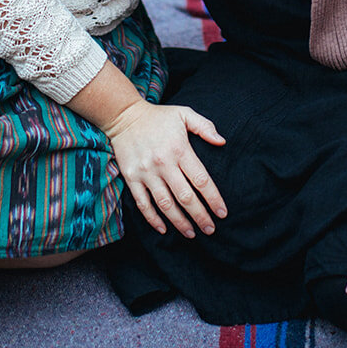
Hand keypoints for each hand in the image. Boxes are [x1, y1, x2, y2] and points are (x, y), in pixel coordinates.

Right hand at [103, 100, 226, 238]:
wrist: (124, 116)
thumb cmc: (159, 117)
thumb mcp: (184, 114)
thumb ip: (205, 127)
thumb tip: (222, 142)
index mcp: (179, 149)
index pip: (201, 180)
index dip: (213, 198)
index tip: (222, 212)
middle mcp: (163, 163)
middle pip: (185, 196)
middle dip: (200, 216)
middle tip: (210, 230)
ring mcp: (146, 172)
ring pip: (165, 204)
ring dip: (179, 222)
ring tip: (191, 233)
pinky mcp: (131, 178)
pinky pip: (143, 203)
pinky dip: (152, 218)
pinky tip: (163, 228)